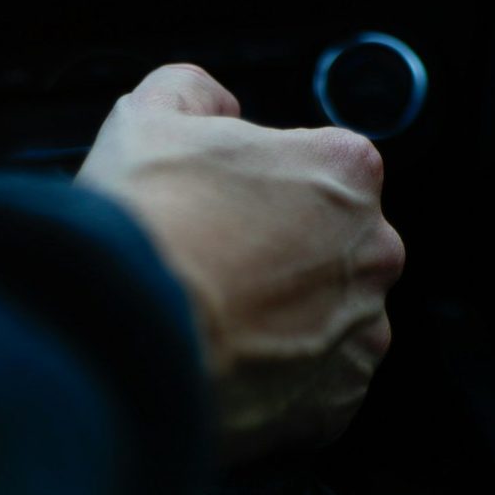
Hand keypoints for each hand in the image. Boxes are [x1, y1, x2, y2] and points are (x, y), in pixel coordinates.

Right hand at [75, 64, 404, 460]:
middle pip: (331, 249)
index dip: (263, 188)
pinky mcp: (336, 402)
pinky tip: (237, 369)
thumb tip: (214, 107)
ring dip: (289, 321)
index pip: (318, 170)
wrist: (124, 337)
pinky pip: (319, 386)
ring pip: (332, 320)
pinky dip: (286, 381)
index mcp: (343, 174)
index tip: (224, 211)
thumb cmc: (143, 231)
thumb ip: (193, 93)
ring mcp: (359, 334)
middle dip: (284, 256)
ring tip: (223, 327)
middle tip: (218, 271)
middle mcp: (371, 254)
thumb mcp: (148, 119)